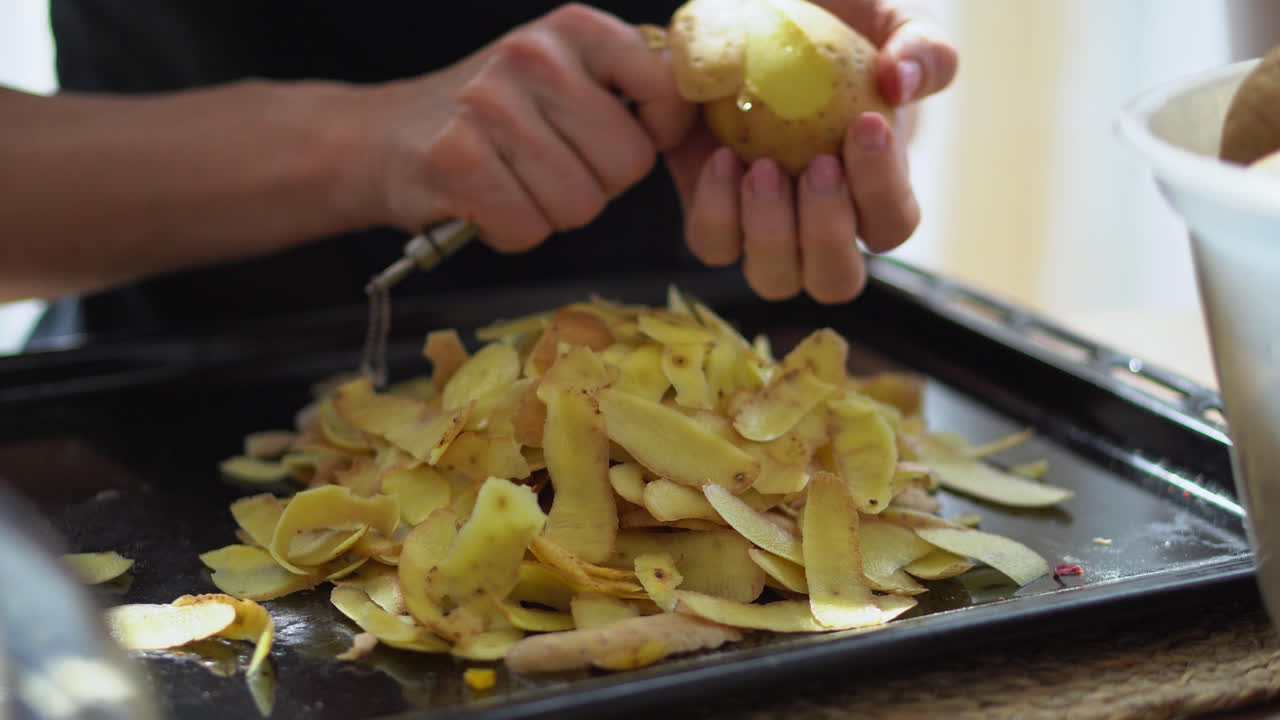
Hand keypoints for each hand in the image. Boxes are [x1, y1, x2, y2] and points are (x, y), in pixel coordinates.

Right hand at [365, 4, 696, 251]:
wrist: (382, 138)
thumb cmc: (490, 116)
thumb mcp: (564, 74)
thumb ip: (630, 85)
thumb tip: (702, 112)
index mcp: (575, 29)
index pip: (666, 90)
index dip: (653, 133)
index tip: (617, 138)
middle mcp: (534, 55)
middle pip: (627, 164)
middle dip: (597, 183)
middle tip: (548, 166)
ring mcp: (491, 104)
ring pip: (581, 204)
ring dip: (550, 211)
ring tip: (512, 180)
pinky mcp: (457, 158)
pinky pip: (528, 227)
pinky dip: (510, 230)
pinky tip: (485, 200)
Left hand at [664, 1, 957, 303]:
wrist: (755, 22)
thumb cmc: (837, 31)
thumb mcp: (889, 22)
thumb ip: (920, 47)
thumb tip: (902, 81)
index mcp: (874, 190)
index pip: (892, 224)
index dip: (883, 189)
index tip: (868, 125)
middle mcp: (820, 224)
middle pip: (834, 279)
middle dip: (827, 232)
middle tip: (817, 166)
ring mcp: (764, 226)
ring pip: (773, 277)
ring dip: (770, 232)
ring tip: (761, 166)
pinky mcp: (713, 211)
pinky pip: (713, 243)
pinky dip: (716, 210)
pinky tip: (720, 158)